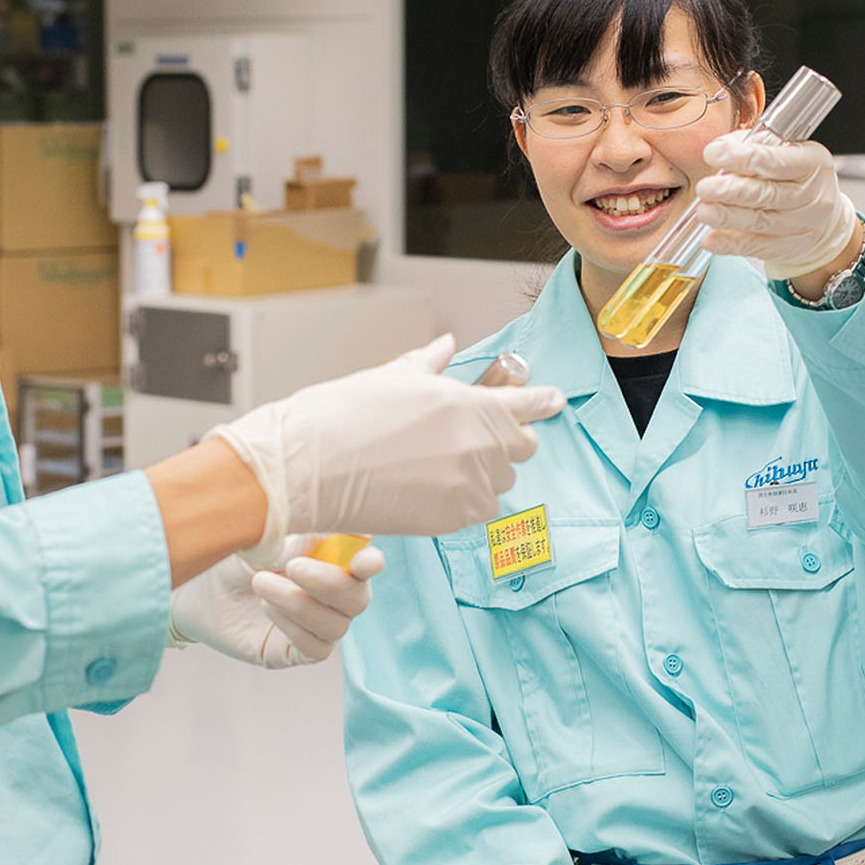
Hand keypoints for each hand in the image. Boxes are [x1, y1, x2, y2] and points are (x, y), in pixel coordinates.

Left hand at [168, 537, 385, 667]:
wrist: (194, 587)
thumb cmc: (233, 554)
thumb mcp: (263, 539)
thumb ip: (298, 540)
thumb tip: (329, 534)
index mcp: (334, 558)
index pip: (367, 564)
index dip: (371, 563)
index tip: (364, 560)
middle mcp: (334, 594)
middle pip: (358, 599)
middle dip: (330, 583)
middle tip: (292, 566)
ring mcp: (318, 624)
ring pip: (336, 625)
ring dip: (299, 603)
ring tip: (260, 584)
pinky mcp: (298, 651)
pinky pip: (316, 647)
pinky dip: (293, 627)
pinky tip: (266, 608)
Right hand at [208, 334, 564, 564]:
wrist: (308, 469)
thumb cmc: (344, 416)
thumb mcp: (393, 376)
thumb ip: (431, 363)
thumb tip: (448, 345)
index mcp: (470, 404)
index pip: (527, 404)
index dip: (544, 401)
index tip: (555, 400)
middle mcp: (479, 446)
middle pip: (520, 447)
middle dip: (505, 440)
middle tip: (472, 436)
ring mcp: (468, 486)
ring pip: (499, 482)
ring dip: (484, 473)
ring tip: (440, 465)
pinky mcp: (451, 519)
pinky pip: (478, 510)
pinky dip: (465, 500)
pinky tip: (431, 490)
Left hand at [692, 131, 857, 280]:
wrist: (823, 216)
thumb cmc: (794, 176)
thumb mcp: (784, 149)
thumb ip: (752, 144)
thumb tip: (720, 147)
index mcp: (811, 162)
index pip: (774, 160)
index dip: (741, 157)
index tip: (713, 153)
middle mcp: (810, 194)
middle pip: (767, 194)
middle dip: (732, 190)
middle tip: (705, 187)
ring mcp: (800, 224)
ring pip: (760, 221)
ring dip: (727, 216)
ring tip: (704, 211)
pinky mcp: (786, 247)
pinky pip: (755, 246)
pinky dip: (729, 244)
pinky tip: (710, 240)